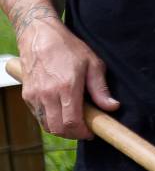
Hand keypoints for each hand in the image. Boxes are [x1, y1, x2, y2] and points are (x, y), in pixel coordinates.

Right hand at [17, 18, 118, 140]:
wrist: (39, 36)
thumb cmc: (68, 47)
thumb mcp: (92, 64)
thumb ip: (101, 89)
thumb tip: (112, 107)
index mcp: (66, 88)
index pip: (72, 122)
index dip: (82, 132)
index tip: (91, 133)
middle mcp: (47, 94)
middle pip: (58, 128)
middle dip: (72, 134)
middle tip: (84, 130)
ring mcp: (34, 96)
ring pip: (46, 124)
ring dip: (60, 129)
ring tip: (73, 123)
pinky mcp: (27, 95)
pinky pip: (38, 115)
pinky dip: (49, 120)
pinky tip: (60, 113)